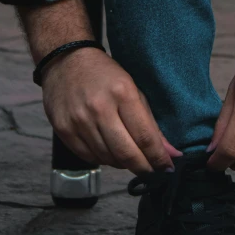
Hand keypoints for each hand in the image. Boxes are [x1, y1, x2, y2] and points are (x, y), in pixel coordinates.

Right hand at [41, 48, 181, 172]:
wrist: (66, 62)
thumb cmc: (106, 76)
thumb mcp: (134, 90)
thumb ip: (151, 124)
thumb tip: (171, 154)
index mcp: (122, 93)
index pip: (145, 136)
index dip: (158, 158)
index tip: (168, 169)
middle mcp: (99, 108)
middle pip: (126, 153)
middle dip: (144, 168)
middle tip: (153, 172)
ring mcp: (78, 120)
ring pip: (108, 158)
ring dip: (124, 164)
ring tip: (131, 158)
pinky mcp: (63, 130)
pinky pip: (89, 157)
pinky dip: (104, 160)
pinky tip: (111, 153)